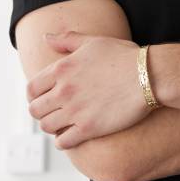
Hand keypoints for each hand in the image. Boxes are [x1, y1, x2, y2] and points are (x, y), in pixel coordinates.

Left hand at [26, 31, 152, 149]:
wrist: (148, 75)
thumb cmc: (124, 57)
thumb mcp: (93, 42)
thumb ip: (66, 40)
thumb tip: (46, 38)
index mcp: (61, 69)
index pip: (31, 89)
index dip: (34, 96)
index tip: (42, 99)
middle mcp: (64, 91)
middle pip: (35, 110)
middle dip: (41, 112)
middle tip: (52, 113)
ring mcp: (75, 111)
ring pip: (47, 126)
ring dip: (51, 127)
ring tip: (62, 125)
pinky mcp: (89, 128)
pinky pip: (63, 142)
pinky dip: (62, 142)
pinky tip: (71, 137)